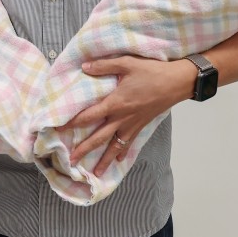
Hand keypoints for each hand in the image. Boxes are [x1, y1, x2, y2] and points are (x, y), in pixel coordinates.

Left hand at [63, 56, 193, 175]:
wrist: (178, 82)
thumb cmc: (152, 72)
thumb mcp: (127, 63)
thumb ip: (104, 65)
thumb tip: (85, 66)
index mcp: (116, 102)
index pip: (89, 116)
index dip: (73, 123)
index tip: (59, 130)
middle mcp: (122, 117)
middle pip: (99, 137)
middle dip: (84, 150)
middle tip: (71, 161)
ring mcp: (132, 124)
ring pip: (115, 146)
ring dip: (104, 160)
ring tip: (95, 173)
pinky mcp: (141, 125)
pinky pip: (129, 142)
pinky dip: (123, 152)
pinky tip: (119, 160)